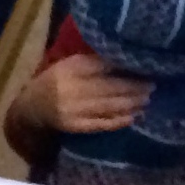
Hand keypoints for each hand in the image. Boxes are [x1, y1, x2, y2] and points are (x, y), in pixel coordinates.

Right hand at [9, 52, 152, 134]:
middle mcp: (71, 88)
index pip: (103, 66)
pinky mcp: (74, 126)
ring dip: (131, 103)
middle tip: (153, 85)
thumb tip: (128, 58)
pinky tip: (133, 116)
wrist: (31, 108)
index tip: (146, 65)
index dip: (126, 67)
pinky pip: (101, 123)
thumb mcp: (71, 64)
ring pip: (109, 106)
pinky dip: (119, 120)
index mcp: (71, 68)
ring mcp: (73, 109)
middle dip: (134, 87)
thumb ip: (95, 61)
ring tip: (147, 99)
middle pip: (110, 87)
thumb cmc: (56, 80)